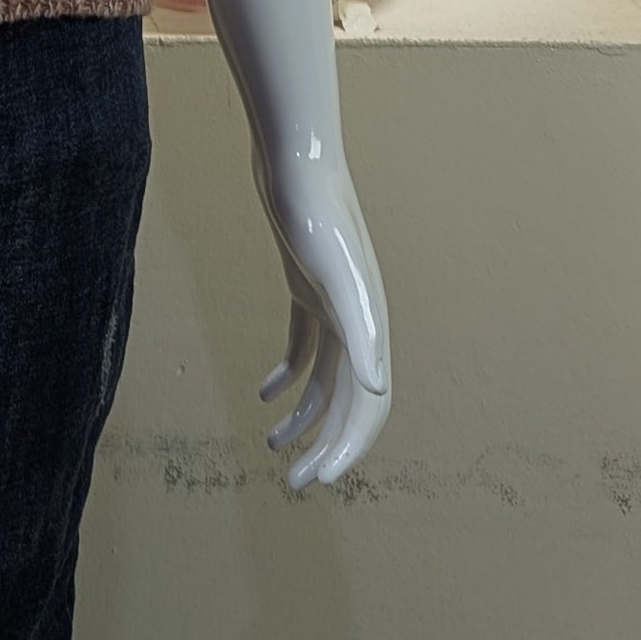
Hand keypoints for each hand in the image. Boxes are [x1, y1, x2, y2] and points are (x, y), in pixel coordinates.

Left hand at [249, 152, 389, 488]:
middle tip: (290, 482)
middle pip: (345, 402)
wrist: (295, 157)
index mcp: (369, 328)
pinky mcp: (306, 287)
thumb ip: (360, 327)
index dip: (348, 446)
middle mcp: (357, 322)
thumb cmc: (316, 211)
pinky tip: (263, 394)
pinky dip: (286, 375)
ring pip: (322, 380)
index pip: (367, 407)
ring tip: (271, 446)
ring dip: (301, 418)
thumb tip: (377, 386)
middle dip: (322, 445)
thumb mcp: (335, 273)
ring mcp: (331, 304)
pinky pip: (302, 346)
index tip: (319, 478)